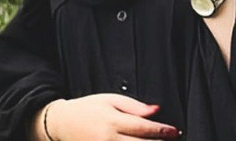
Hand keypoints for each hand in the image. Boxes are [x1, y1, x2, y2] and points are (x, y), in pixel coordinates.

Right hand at [41, 94, 179, 139]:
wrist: (61, 123)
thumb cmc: (87, 109)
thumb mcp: (111, 99)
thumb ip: (135, 107)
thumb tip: (156, 110)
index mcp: (112, 121)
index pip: (144, 128)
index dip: (162, 131)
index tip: (174, 132)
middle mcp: (108, 139)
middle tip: (173, 140)